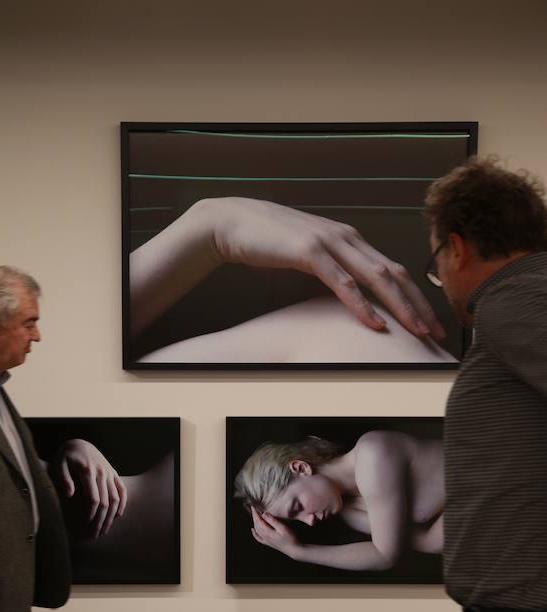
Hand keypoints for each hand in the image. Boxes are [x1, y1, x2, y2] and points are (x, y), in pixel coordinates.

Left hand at [53, 440, 126, 537]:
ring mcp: (109, 473)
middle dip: (101, 520)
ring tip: (105, 529)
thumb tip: (70, 494)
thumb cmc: (66, 456)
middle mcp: (102, 473)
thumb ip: (63, 478)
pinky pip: (122, 489)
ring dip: (111, 516)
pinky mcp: (113, 473)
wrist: (79, 443)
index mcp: (88, 471)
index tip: (86, 525)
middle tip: (95, 534)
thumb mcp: (59, 463)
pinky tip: (118, 515)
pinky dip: (122, 503)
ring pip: (115, 498)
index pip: (93, 498)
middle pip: (105, 501)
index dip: (91, 514)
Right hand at [211, 197, 444, 339]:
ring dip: (400, 306)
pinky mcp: (309, 251)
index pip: (392, 270)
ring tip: (416, 330)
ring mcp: (330, 242)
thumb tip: (346, 293)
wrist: (233, 222)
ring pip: (376, 277)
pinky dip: (361, 304)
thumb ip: (331, 269)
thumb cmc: (270, 242)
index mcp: (350, 240)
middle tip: (435, 332)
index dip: (414, 296)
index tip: (428, 321)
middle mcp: (347, 238)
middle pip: (394, 273)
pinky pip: (342, 282)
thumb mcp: (310, 256)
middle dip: (418, 304)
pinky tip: (375, 323)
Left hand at [250, 507, 300, 558]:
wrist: (294, 550)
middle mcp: (265, 537)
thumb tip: (264, 514)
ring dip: (254, 523)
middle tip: (253, 509)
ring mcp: (267, 541)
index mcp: (268, 532)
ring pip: (257, 530)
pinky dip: (255, 534)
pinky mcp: (269, 543)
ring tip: (254, 516)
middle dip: (254, 517)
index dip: (255, 514)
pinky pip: (258, 538)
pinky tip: (253, 531)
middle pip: (256, 525)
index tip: (253, 507)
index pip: (259, 521)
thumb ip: (273, 521)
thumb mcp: (283, 528)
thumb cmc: (291, 538)